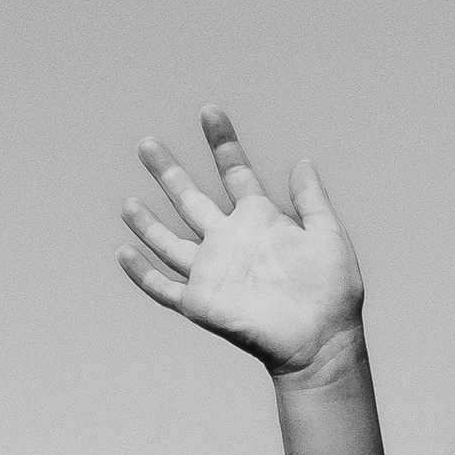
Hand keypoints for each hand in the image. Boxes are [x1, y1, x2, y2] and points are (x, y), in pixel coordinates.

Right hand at [118, 107, 365, 381]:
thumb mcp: (328, 236)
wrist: (320, 341)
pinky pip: (163, 287)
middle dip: (168, 172)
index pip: (234, 173)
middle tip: (147, 144)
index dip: (223, 143)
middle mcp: (230, 241)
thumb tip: (302, 161)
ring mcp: (213, 271)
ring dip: (147, 223)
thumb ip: (312, 200)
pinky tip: (123, 253)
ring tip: (128, 203)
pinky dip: (142, 273)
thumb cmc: (331, 293)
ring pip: (169, 241)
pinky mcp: (201, 302)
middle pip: (190, 199)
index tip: (210, 112)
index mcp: (259, 220)